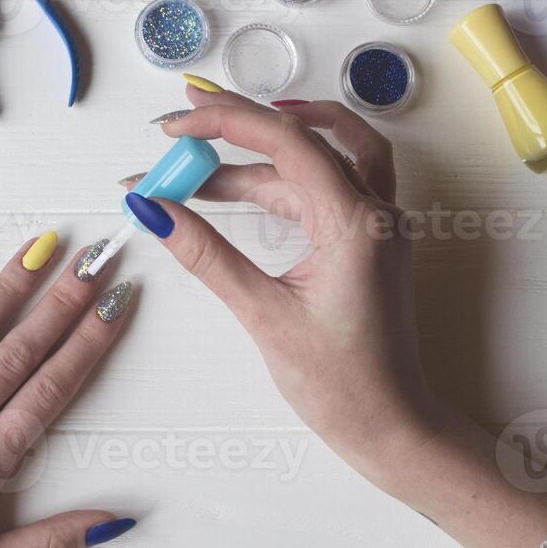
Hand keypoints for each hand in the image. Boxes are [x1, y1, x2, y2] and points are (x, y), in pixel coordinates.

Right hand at [137, 86, 434, 489]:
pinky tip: (236, 190)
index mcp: (358, 225)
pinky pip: (324, 185)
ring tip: (195, 165)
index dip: (226, 123)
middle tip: (182, 121)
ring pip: (316, 159)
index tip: (177, 124)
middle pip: (305, 137)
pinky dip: (279, 180)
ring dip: (256, 155)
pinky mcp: (368, 238)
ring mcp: (378, 223)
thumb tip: (154, 210)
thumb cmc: (343, 385)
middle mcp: (377, 212)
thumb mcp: (263, 316)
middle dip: (239, 125)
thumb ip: (207, 255)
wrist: (392, 426)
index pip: (288, 143)